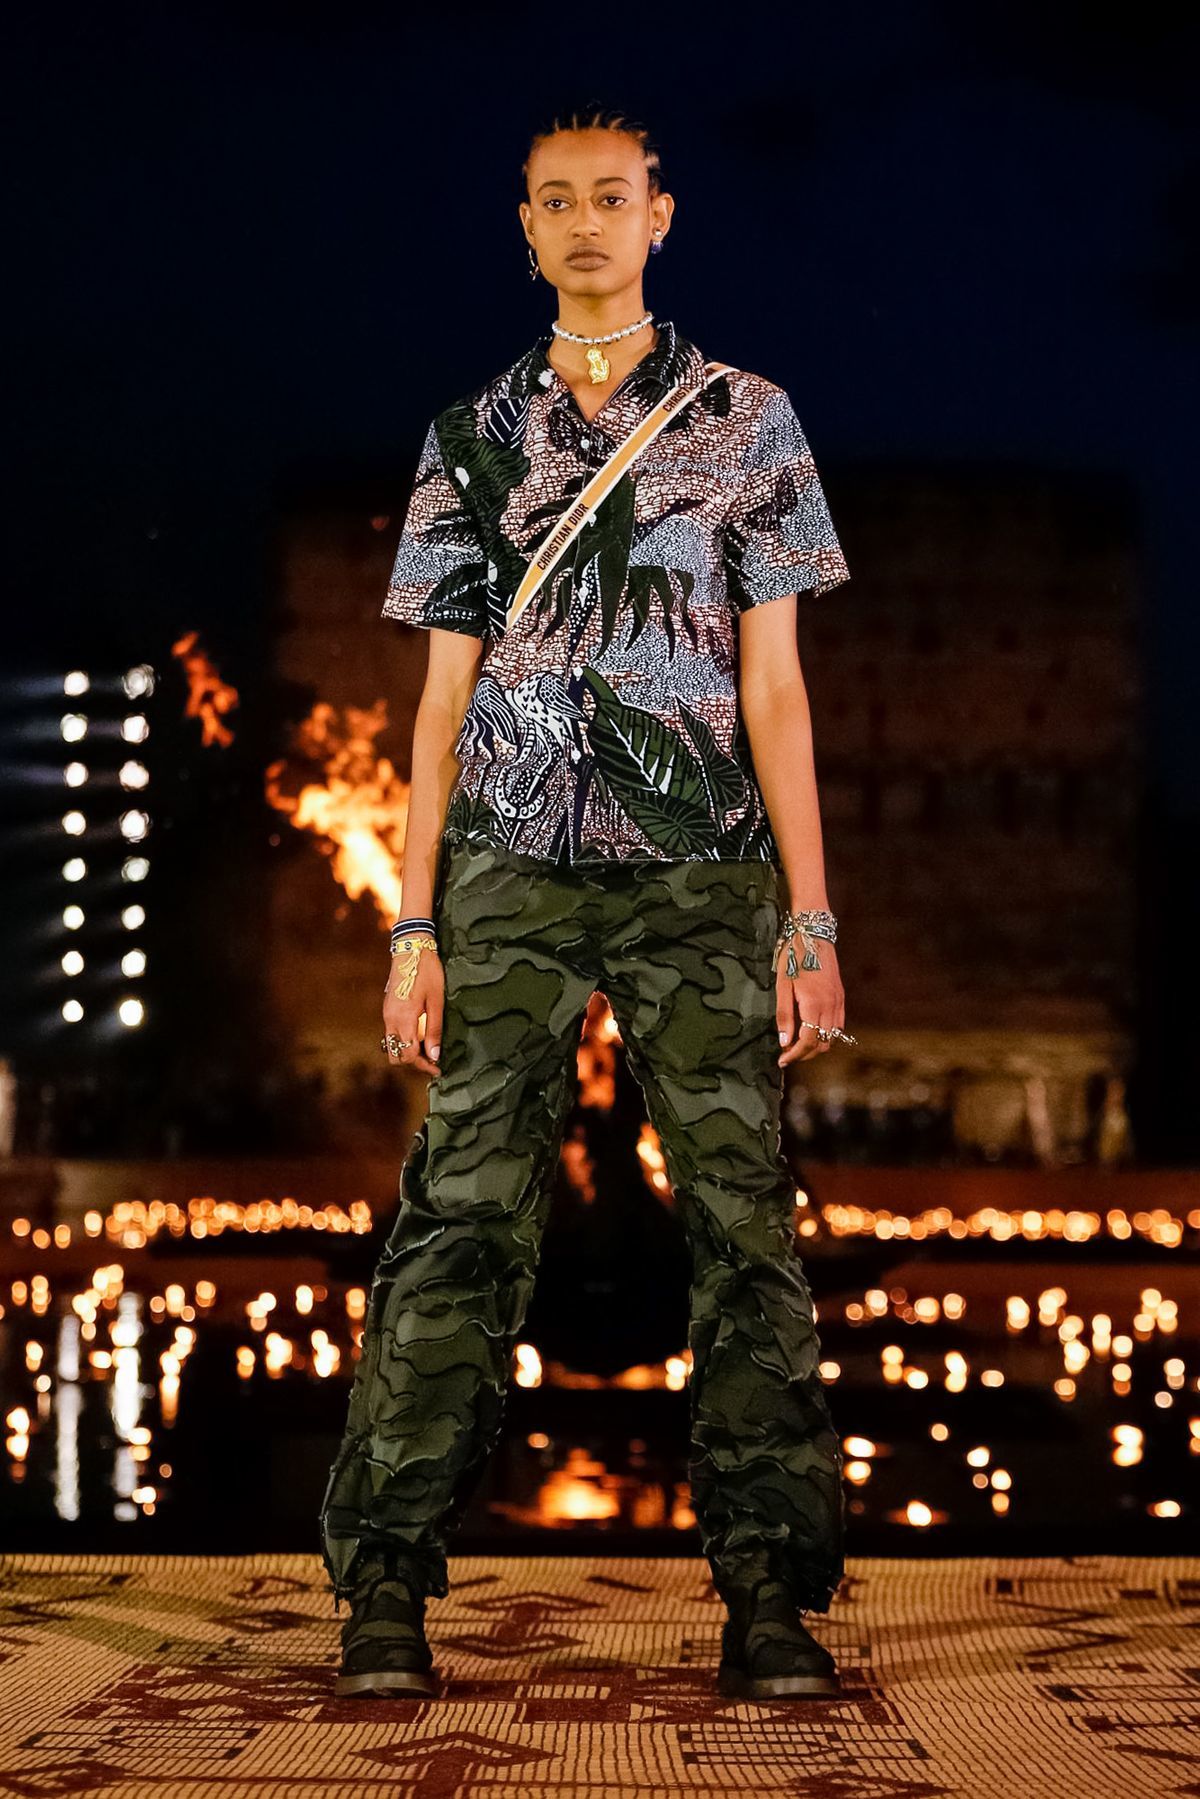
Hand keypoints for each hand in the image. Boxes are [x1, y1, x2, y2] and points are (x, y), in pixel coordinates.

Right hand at [382, 945, 443, 1078]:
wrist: (411, 949)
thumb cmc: (428, 972)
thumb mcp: (436, 1002)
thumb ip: (434, 1030)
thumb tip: (434, 1055)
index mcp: (403, 1019)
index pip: (407, 1055)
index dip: (423, 1066)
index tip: (438, 1068)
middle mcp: (390, 1020)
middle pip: (395, 1055)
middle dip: (413, 1062)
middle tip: (432, 1060)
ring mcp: (386, 1014)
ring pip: (391, 1045)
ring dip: (407, 1051)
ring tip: (427, 1048)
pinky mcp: (387, 1008)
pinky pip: (391, 1033)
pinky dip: (404, 1040)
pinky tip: (419, 1033)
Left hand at [776, 939, 844, 1065]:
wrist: (814, 934)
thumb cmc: (794, 957)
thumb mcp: (782, 985)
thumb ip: (784, 1015)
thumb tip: (784, 1042)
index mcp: (814, 1004)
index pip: (808, 1041)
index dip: (795, 1055)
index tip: (782, 1060)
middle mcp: (830, 1006)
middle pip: (822, 1044)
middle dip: (805, 1054)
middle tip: (787, 1054)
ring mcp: (838, 1002)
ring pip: (832, 1037)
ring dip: (816, 1046)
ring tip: (797, 1044)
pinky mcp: (841, 997)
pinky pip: (837, 1025)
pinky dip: (825, 1034)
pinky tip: (811, 1030)